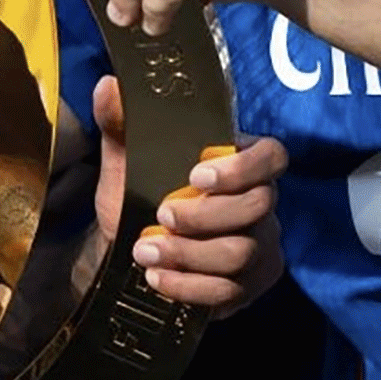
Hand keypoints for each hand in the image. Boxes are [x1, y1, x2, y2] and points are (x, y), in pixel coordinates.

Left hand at [91, 76, 286, 316]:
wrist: (125, 246)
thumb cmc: (136, 192)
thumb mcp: (124, 156)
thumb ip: (121, 122)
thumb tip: (109, 87)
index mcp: (240, 160)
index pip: (272, 155)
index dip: (243, 167)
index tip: (196, 175)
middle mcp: (259, 202)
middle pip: (256, 208)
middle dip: (204, 216)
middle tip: (161, 216)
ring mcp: (259, 246)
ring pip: (241, 254)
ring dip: (190, 255)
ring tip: (145, 251)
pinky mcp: (249, 285)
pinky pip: (231, 292)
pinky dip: (190, 287)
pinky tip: (157, 277)